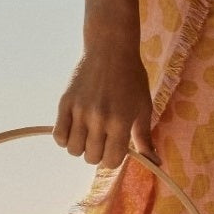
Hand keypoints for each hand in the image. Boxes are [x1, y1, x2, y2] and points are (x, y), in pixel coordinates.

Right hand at [53, 49, 159, 169]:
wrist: (110, 50)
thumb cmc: (131, 79)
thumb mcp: (143, 108)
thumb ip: (145, 138)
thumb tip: (154, 163)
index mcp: (120, 122)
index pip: (111, 161)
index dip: (113, 159)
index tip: (114, 147)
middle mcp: (99, 119)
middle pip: (92, 158)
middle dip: (98, 153)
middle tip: (102, 138)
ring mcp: (80, 111)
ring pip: (73, 150)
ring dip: (81, 147)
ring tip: (87, 134)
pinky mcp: (65, 103)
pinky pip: (59, 136)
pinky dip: (65, 138)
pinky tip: (74, 129)